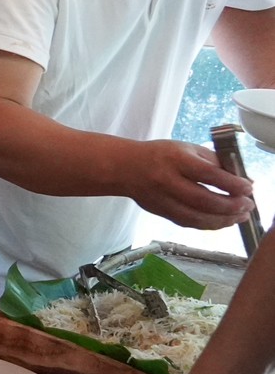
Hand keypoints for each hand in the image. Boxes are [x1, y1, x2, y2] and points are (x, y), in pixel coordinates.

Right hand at [127, 141, 255, 229]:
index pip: (208, 174)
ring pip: (195, 217)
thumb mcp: (187, 149)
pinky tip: (222, 222)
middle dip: (230, 206)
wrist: (124, 168)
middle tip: (248, 205)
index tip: (249, 188)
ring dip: (222, 220)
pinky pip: (187, 222)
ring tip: (239, 217)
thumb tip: (241, 180)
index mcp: (176, 160)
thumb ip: (213, 162)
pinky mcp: (160, 212)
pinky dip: (208, 224)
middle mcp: (168, 181)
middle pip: (203, 200)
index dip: (231, 184)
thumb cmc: (160, 155)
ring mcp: (162, 200)